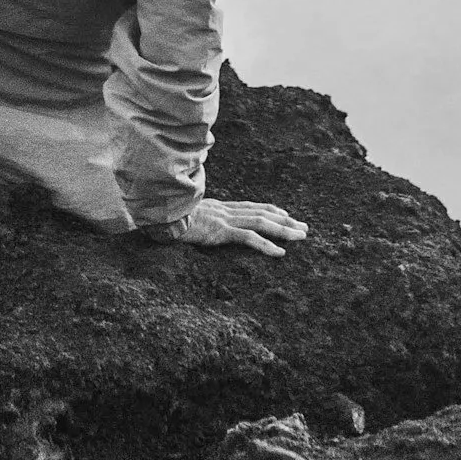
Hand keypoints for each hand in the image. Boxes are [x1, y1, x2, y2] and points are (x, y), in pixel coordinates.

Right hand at [164, 199, 308, 256]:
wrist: (156, 213)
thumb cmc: (166, 215)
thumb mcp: (185, 214)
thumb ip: (196, 216)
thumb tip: (196, 221)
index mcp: (219, 207)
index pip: (250, 206)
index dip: (270, 209)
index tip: (285, 213)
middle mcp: (225, 210)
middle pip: (262, 213)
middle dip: (285, 220)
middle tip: (304, 228)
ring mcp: (223, 219)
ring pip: (261, 222)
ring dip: (284, 230)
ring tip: (301, 237)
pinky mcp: (219, 231)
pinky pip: (248, 237)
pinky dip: (266, 245)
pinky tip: (280, 253)